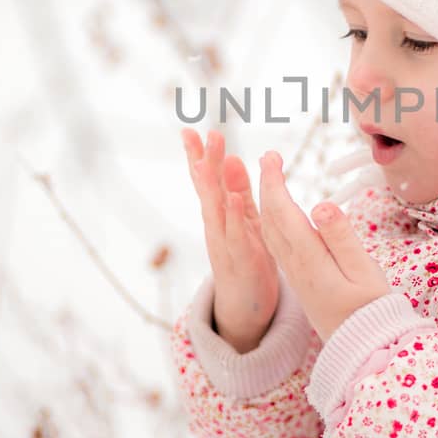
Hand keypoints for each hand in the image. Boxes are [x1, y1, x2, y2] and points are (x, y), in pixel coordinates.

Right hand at [181, 127, 279, 353]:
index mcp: (219, 215)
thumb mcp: (245, 219)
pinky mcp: (241, 260)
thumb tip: (231, 157)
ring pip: (216, 211)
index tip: (190, 130)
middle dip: (204, 162)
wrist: (246, 307)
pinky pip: (237, 236)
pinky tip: (234, 200)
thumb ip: (239, 191)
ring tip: (208, 160)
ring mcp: (225, 244)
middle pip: (207, 191)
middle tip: (202, 134)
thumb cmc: (247, 258)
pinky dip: (234, 218)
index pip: (206, 181)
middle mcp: (216, 227)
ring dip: (212, 185)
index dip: (198, 156)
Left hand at [256, 149, 392, 342]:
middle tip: (268, 158)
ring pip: (269, 235)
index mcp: (309, 261)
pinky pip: (276, 246)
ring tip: (269, 180)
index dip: (273, 182)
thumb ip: (342, 237)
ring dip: (265, 204)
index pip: (282, 213)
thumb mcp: (365, 273)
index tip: (270, 156)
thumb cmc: (372, 310)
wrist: (365, 352)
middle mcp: (295, 268)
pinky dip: (271, 222)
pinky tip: (277, 216)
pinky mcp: (301, 283)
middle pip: (270, 221)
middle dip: (265, 186)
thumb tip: (320, 204)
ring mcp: (296, 277)